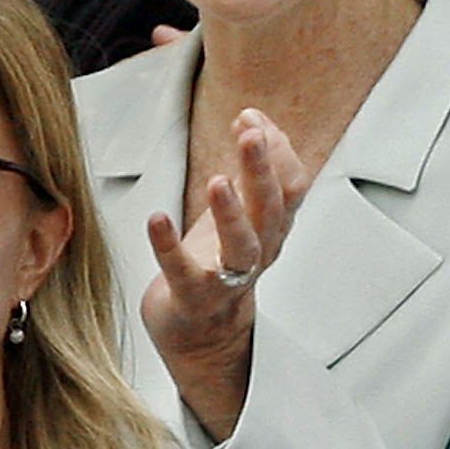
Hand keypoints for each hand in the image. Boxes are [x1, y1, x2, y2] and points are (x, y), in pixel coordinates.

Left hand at [140, 109, 310, 439]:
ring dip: (233, 213)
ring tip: (217, 181)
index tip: (252, 117)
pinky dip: (169, 246)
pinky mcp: (194, 298)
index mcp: (272, 228)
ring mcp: (229, 278)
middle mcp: (259, 252)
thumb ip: (250, 168)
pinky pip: (185, 273)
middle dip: (263, 170)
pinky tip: (157, 218)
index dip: (278, 150)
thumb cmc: (217, 262)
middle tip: (250, 134)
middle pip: (273, 210)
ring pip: (243, 247)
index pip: (292, 186)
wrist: (201, 331)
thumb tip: (255, 119)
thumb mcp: (241, 210)